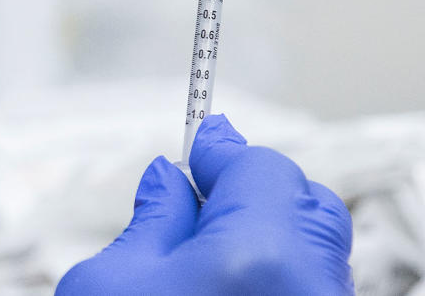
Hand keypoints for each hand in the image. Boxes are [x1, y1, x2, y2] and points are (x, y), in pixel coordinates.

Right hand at [56, 115, 352, 294]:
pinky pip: (311, 287)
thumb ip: (150, 220)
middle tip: (202, 203)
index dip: (222, 153)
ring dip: (270, 239)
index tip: (201, 143)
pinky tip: (230, 289)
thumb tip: (168, 182)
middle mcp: (311, 285)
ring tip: (207, 258)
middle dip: (259, 192)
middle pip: (309, 204)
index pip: (260, 167)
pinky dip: (279, 275)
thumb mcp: (108, 282)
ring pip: (316, 252)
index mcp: (258, 255)